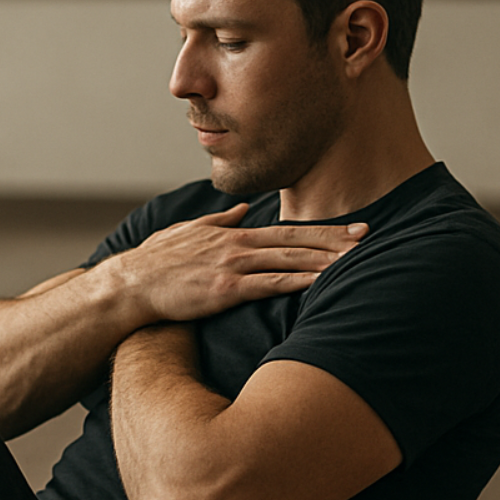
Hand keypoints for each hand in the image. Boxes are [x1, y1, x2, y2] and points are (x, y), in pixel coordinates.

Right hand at [106, 202, 365, 322]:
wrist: (130, 285)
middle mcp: (237, 244)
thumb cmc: (155, 263)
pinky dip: (299, 282)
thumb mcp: (187, 232)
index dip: (322, 229)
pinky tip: (321, 283)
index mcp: (232, 233)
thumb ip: (217, 220)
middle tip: (369, 236)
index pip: (287, 230)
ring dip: (325, 260)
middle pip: (296, 241)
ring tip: (356, 261)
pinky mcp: (225, 288)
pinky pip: (269, 285)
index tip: (351, 229)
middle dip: (334, 239)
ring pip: (289, 261)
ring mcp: (232, 265)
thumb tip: (239, 211)